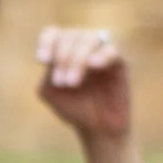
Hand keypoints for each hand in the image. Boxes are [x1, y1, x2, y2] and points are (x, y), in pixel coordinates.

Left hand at [35, 26, 132, 143]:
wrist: (97, 129)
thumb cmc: (74, 108)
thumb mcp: (51, 92)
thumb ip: (47, 73)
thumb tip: (54, 59)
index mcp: (64, 50)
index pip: (53, 33)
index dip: (46, 42)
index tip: (42, 61)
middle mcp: (83, 46)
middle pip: (70, 35)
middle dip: (62, 58)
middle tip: (60, 82)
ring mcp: (102, 51)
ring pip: (89, 38)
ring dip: (77, 59)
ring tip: (72, 82)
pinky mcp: (120, 62)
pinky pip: (112, 49)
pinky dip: (101, 55)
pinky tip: (92, 65)